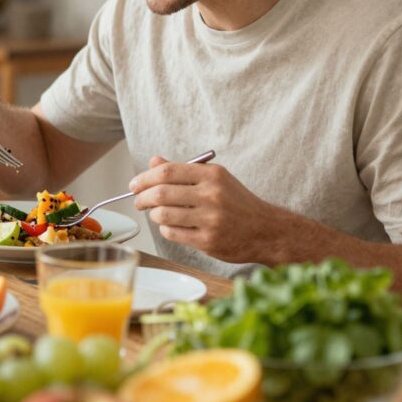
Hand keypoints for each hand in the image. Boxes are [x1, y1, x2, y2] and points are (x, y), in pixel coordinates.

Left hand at [129, 155, 282, 263]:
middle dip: (142, 197)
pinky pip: (172, 233)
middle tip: (138, 200)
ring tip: (156, 213)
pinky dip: (165, 229)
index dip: (144, 178)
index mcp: (212, 175)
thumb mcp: (215, 179)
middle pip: (161, 193)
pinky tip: (170, 226)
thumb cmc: (237, 203)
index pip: (167, 171)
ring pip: (163, 215)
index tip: (135, 184)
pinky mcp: (208, 240)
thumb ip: (183, 171)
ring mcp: (210, 219)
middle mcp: (211, 195)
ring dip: (153, 214)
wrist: (266, 231)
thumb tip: (154, 161)